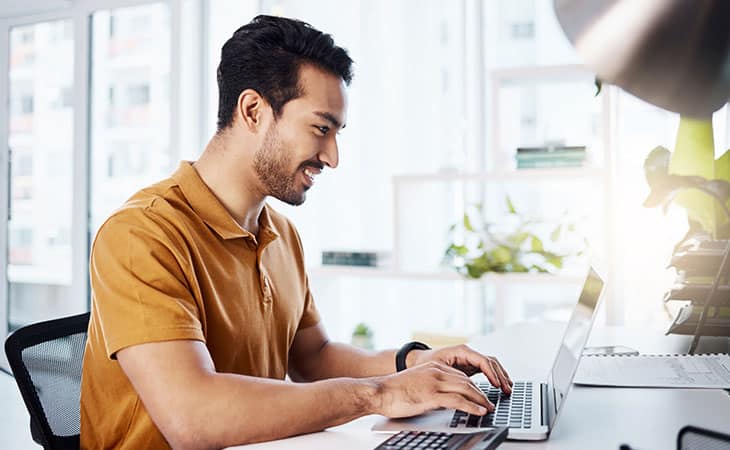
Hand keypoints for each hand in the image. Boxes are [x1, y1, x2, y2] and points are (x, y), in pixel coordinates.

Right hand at [372, 361, 492, 417]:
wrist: (379, 392)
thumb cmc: (394, 390)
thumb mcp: (417, 383)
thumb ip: (431, 386)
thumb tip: (442, 398)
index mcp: (433, 367)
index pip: (460, 375)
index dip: (473, 387)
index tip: (480, 395)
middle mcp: (436, 371)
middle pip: (467, 381)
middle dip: (481, 393)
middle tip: (489, 402)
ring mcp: (434, 382)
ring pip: (466, 389)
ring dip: (481, 400)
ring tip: (488, 408)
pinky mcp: (432, 395)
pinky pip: (458, 400)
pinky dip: (472, 407)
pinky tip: (479, 411)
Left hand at [409, 344, 511, 393]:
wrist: (417, 360)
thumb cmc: (424, 363)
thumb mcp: (437, 370)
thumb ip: (451, 378)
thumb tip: (465, 389)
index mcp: (461, 351)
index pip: (483, 361)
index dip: (492, 374)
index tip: (497, 385)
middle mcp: (468, 353)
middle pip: (490, 362)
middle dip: (500, 375)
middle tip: (507, 389)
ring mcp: (469, 359)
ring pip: (491, 365)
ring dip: (500, 375)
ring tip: (508, 388)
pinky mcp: (469, 366)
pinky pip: (486, 369)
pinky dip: (495, 376)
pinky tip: (500, 385)